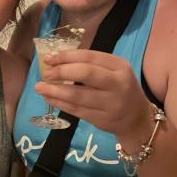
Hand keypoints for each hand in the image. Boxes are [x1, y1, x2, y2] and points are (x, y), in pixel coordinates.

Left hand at [35, 49, 152, 144]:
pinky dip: (60, 103)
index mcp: (119, 66)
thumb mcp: (113, 72)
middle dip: (62, 72)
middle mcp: (117, 84)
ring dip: (55, 91)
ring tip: (39, 87)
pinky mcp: (101, 119)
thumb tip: (56, 60)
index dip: (66, 56)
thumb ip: (90, 65)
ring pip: (78, 95)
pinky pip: (76, 110)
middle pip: (86, 74)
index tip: (49, 58)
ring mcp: (110, 103)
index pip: (89, 56)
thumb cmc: (120, 89)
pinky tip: (49, 98)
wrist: (137, 119)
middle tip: (45, 73)